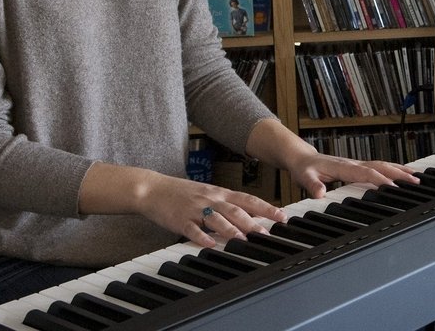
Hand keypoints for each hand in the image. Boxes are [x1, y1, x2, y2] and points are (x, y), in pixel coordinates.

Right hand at [135, 172, 287, 248]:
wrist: (152, 189)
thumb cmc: (182, 193)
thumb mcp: (208, 194)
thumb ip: (227, 204)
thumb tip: (250, 216)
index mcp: (219, 193)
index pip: (247, 199)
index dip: (266, 208)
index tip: (281, 216)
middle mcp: (210, 199)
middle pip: (235, 209)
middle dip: (253, 221)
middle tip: (268, 233)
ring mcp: (195, 209)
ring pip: (217, 218)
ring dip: (231, 229)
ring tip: (244, 239)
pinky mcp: (180, 219)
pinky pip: (192, 229)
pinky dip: (202, 237)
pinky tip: (211, 244)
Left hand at [282, 148, 418, 198]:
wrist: (303, 159)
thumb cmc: (305, 169)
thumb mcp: (304, 177)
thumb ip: (312, 185)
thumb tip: (320, 194)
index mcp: (343, 167)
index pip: (365, 173)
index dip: (379, 179)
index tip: (393, 186)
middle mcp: (354, 163)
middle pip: (381, 166)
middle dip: (399, 173)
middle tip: (415, 181)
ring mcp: (358, 164)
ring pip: (383, 164)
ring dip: (400, 170)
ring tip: (417, 176)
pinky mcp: (359, 166)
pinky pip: (380, 166)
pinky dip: (394, 169)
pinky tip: (403, 173)